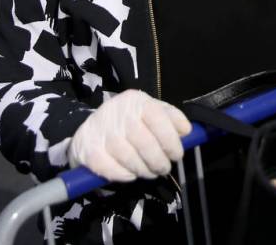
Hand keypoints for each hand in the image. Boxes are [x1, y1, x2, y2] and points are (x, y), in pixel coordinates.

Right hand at [68, 89, 191, 181]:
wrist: (92, 128)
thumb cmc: (130, 120)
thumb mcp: (152, 111)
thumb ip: (171, 118)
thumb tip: (186, 130)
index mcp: (136, 100)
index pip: (158, 118)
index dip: (171, 140)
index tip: (176, 155)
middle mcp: (117, 112)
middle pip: (144, 142)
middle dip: (158, 161)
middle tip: (163, 168)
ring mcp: (101, 131)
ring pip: (129, 158)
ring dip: (143, 170)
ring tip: (148, 171)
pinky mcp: (88, 150)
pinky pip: (111, 169)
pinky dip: (124, 175)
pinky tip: (130, 174)